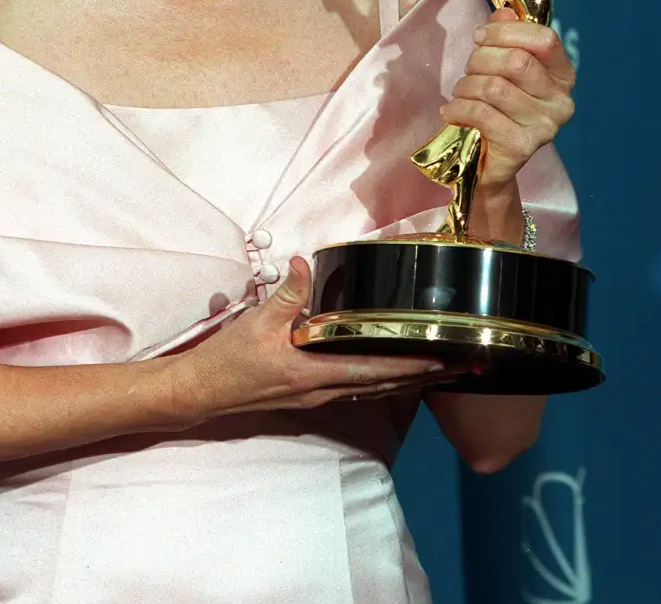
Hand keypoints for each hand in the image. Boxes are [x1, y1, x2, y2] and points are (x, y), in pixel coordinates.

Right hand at [168, 257, 460, 424]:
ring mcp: (317, 397)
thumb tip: (303, 263)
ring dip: (404, 380)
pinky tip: (389, 372)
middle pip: (383, 386)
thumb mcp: (256, 322)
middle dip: (420, 377)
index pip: (374, 371)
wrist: (203, 391)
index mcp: (313, 373)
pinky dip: (379, 380)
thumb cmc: (229, 359)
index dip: (410, 366)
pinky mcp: (309, 395)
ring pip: (372, 389)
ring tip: (434, 369)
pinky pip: (355, 388)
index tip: (442, 360)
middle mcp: (322, 391)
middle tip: (457, 366)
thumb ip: (285, 293)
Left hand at [441, 6, 574, 189]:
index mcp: (562, 76)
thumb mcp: (500, 68)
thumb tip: (503, 13)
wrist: (490, 164)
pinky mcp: (522, 146)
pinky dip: (458, 108)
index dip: (506, 32)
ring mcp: (546, 127)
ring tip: (461, 94)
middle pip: (516, 61)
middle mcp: (562, 102)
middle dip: (480, 60)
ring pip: (494, 87)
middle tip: (468, 71)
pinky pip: (481, 113)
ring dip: (466, 86)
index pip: (544, 39)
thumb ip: (506, 38)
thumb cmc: (496, 108)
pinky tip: (452, 112)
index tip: (479, 36)